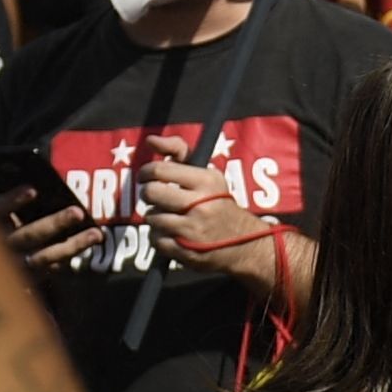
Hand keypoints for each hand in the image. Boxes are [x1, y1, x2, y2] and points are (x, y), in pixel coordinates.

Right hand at [0, 180, 107, 271]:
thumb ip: (10, 203)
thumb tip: (38, 188)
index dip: (13, 200)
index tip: (33, 190)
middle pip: (28, 235)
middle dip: (54, 223)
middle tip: (78, 213)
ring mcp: (13, 265)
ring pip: (44, 257)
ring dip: (73, 245)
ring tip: (96, 235)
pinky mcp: (25, 280)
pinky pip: (49, 271)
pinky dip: (66, 260)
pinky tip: (83, 247)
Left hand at [137, 150, 274, 269]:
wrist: (245, 243)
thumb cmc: (218, 203)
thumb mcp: (207, 174)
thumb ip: (179, 151)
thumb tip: (150, 140)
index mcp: (206, 181)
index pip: (159, 170)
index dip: (145, 172)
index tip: (146, 176)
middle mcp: (200, 205)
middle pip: (151, 193)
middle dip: (148, 194)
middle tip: (156, 197)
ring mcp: (193, 230)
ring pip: (151, 217)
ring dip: (155, 217)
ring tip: (170, 218)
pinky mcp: (187, 251)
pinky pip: (155, 239)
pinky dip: (159, 237)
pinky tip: (172, 234)